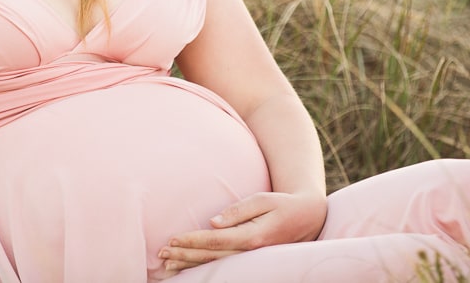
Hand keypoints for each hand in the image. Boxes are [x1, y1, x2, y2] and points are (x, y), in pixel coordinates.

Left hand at [157, 191, 326, 272]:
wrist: (308, 218)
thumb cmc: (283, 205)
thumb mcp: (263, 200)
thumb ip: (239, 210)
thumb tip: (213, 221)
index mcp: (253, 237)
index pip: (215, 241)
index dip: (192, 241)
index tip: (172, 239)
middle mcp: (251, 253)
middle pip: (211, 258)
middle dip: (184, 256)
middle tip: (161, 254)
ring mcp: (251, 261)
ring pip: (216, 267)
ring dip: (190, 266)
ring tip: (167, 266)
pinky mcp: (250, 261)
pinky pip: (223, 268)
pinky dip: (204, 269)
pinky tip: (188, 269)